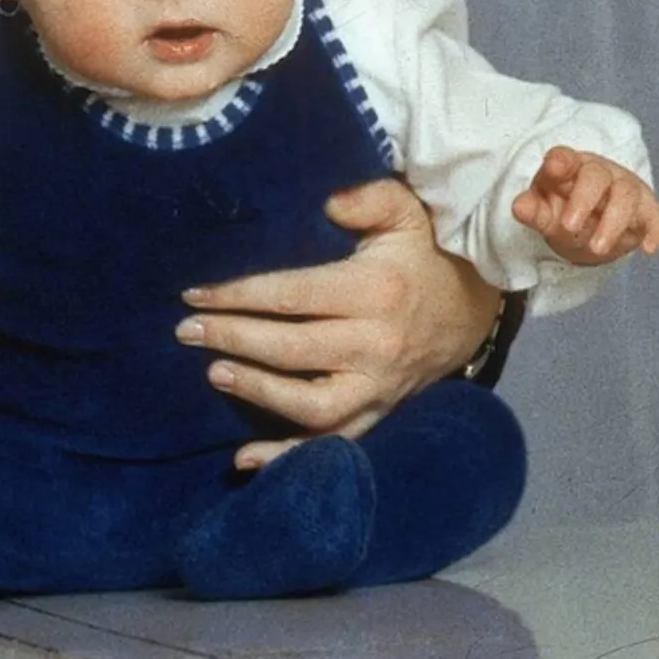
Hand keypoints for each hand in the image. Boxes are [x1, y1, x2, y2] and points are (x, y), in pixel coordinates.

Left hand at [177, 177, 504, 472]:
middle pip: (293, 350)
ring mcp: (377, 387)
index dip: (241, 296)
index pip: (295, 296)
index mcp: (375, 292)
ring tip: (215, 374)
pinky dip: (288, 456)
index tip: (194, 295)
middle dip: (235, 339)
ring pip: (311, 405)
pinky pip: (333, 443)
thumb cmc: (423, 258)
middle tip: (187, 331)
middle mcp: (376, 345)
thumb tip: (329, 204)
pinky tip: (244, 459)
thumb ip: (371, 198)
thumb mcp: (407, 214)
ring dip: (258, 393)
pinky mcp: (378, 413)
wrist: (471, 311)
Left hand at [511, 147, 658, 265]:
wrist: (590, 228)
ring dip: (613, 221)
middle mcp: (600, 173)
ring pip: (626, 194)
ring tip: (597, 248)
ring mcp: (625, 189)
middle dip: (583, 200)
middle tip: (568, 227)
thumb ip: (533, 211)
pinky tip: (648, 249)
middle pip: (596, 176)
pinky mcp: (646, 210)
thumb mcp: (545, 215)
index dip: (560, 162)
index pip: (565, 159)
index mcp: (569, 169)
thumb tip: (519, 207)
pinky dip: (655, 231)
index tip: (554, 169)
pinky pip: (655, 216)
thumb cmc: (564, 211)